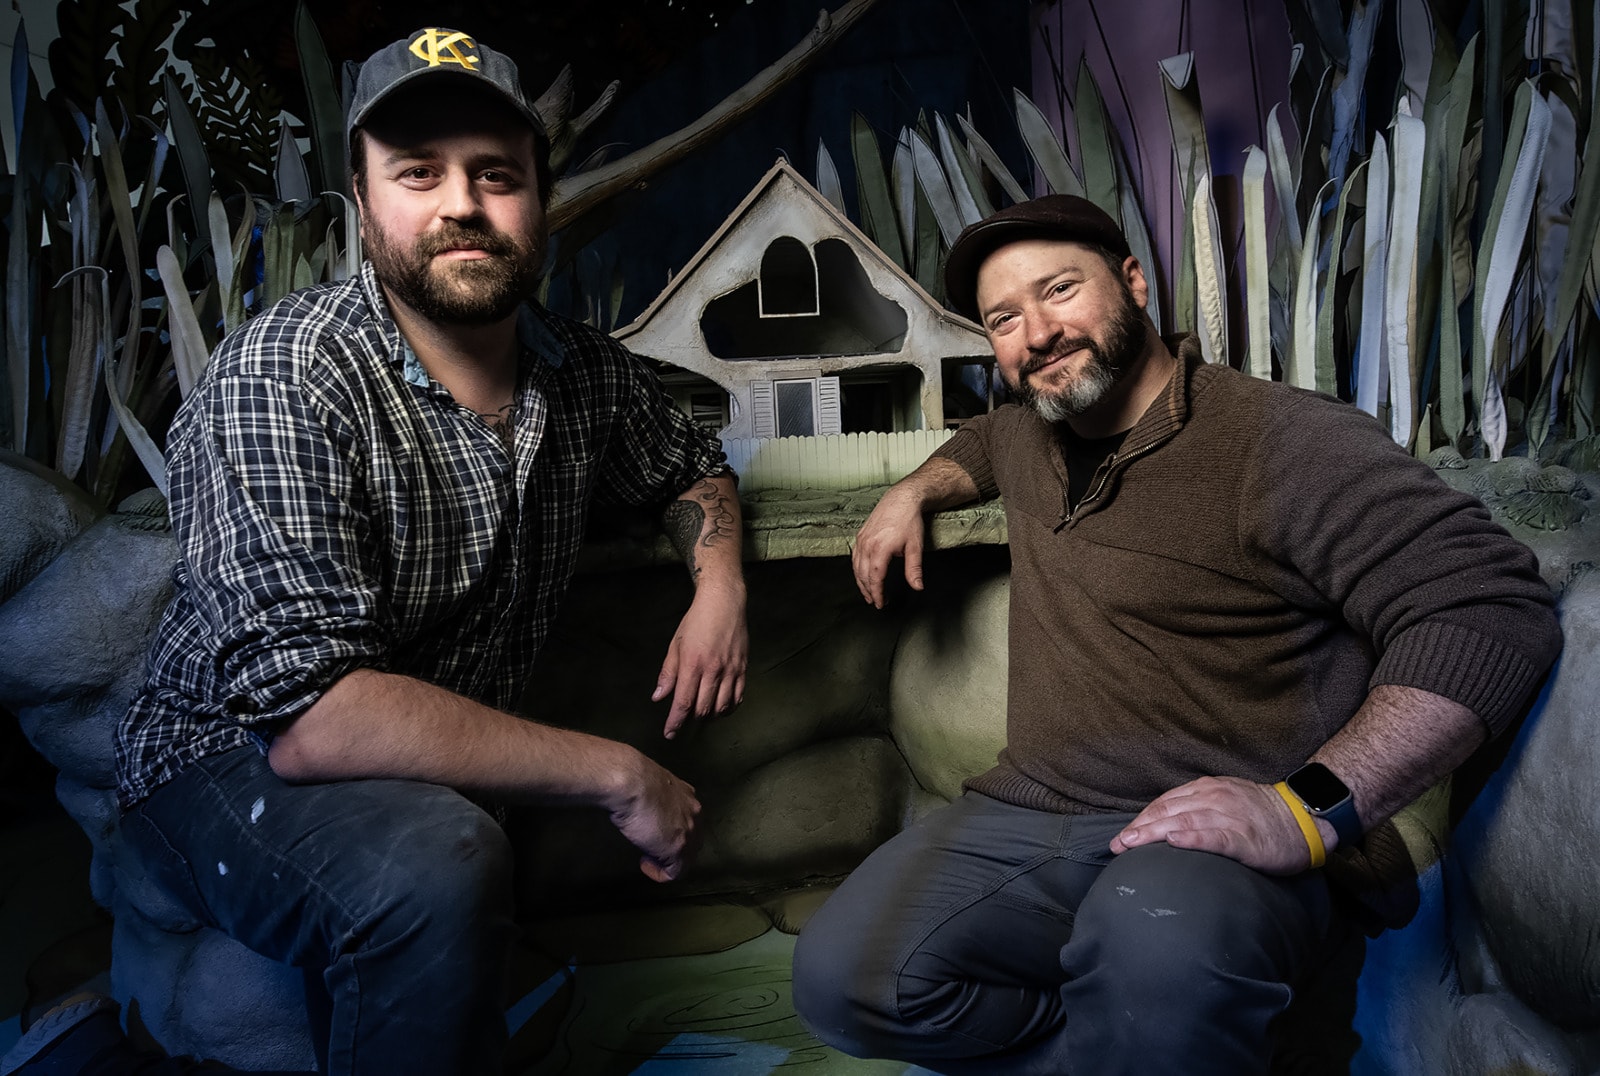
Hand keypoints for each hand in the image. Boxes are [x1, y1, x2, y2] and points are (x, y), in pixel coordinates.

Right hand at [608, 752, 701, 881]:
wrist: (631, 782)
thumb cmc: (632, 778)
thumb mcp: (650, 784)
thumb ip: (655, 796)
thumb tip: (644, 803)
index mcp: (687, 796)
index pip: (689, 821)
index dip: (673, 831)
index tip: (655, 833)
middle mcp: (694, 813)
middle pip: (693, 840)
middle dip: (674, 848)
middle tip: (653, 849)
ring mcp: (689, 832)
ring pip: (686, 858)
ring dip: (667, 862)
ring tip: (648, 858)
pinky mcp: (678, 849)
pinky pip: (675, 873)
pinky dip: (659, 873)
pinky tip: (646, 865)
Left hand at [653, 585, 747, 738]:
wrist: (724, 602)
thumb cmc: (696, 621)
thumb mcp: (675, 644)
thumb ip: (668, 673)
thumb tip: (658, 696)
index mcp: (692, 664)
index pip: (683, 703)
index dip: (675, 722)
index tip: (669, 734)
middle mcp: (713, 670)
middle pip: (703, 709)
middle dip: (691, 720)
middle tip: (684, 720)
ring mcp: (730, 670)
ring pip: (721, 707)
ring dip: (710, 716)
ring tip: (702, 713)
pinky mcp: (743, 668)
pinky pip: (738, 697)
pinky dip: (729, 707)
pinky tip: (721, 707)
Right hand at [852, 484, 928, 607]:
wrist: (902, 498)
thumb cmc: (909, 520)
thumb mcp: (915, 546)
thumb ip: (914, 569)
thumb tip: (917, 587)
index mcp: (880, 549)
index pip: (875, 578)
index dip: (877, 593)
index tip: (881, 603)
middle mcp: (867, 545)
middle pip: (863, 575)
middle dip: (868, 591)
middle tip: (876, 602)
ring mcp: (862, 539)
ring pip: (856, 567)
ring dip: (861, 582)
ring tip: (868, 593)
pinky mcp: (861, 534)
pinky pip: (854, 556)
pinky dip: (857, 569)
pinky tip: (862, 574)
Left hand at [1110, 776, 1334, 875]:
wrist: (1304, 819)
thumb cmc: (1261, 815)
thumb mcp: (1225, 800)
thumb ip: (1198, 808)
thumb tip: (1164, 827)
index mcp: (1207, 789)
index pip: (1164, 803)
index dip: (1140, 820)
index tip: (1121, 837)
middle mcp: (1214, 798)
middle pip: (1167, 812)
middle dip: (1138, 829)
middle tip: (1117, 846)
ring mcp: (1229, 817)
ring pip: (1184, 822)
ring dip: (1153, 834)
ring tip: (1132, 845)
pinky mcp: (1244, 838)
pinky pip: (1214, 837)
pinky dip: (1191, 839)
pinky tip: (1174, 843)